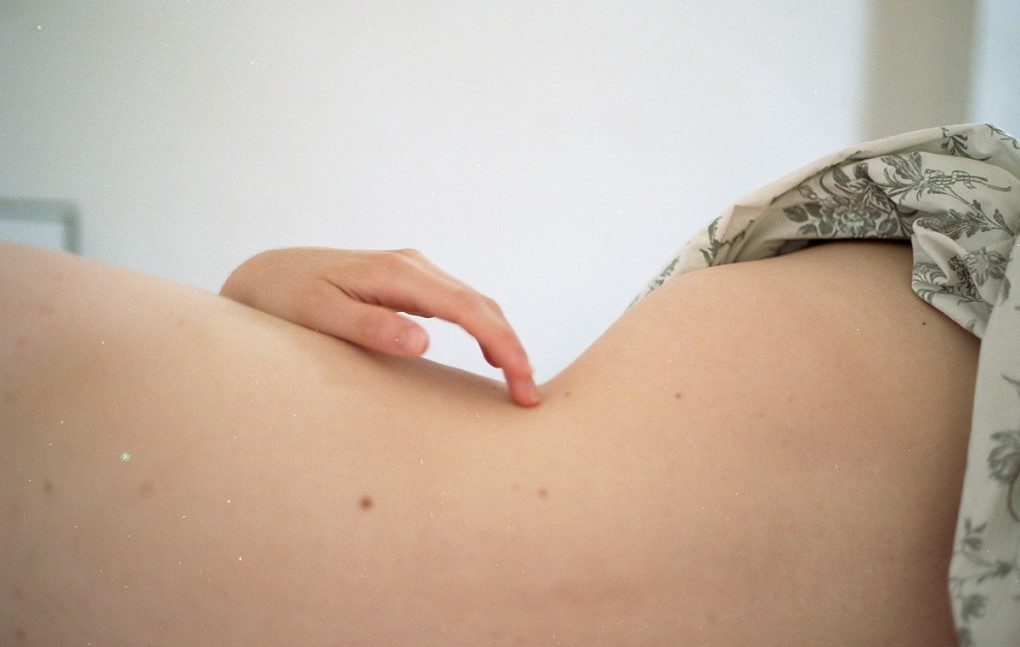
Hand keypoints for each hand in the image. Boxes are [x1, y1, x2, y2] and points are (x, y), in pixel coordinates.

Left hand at [220, 247, 539, 406]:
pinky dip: (484, 329)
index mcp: (397, 274)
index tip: (522, 381)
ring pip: (475, 303)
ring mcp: (413, 271)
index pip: (468, 309)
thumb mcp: (319, 317)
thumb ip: (370, 328)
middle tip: (529, 396)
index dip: (503, 344)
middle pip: (481, 305)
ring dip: (502, 339)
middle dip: (512, 348)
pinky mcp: (408, 283)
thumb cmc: (284, 301)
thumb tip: (425, 340)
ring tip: (519, 382)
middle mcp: (413, 266)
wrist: (264, 276)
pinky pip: (459, 305)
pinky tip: (492, 355)